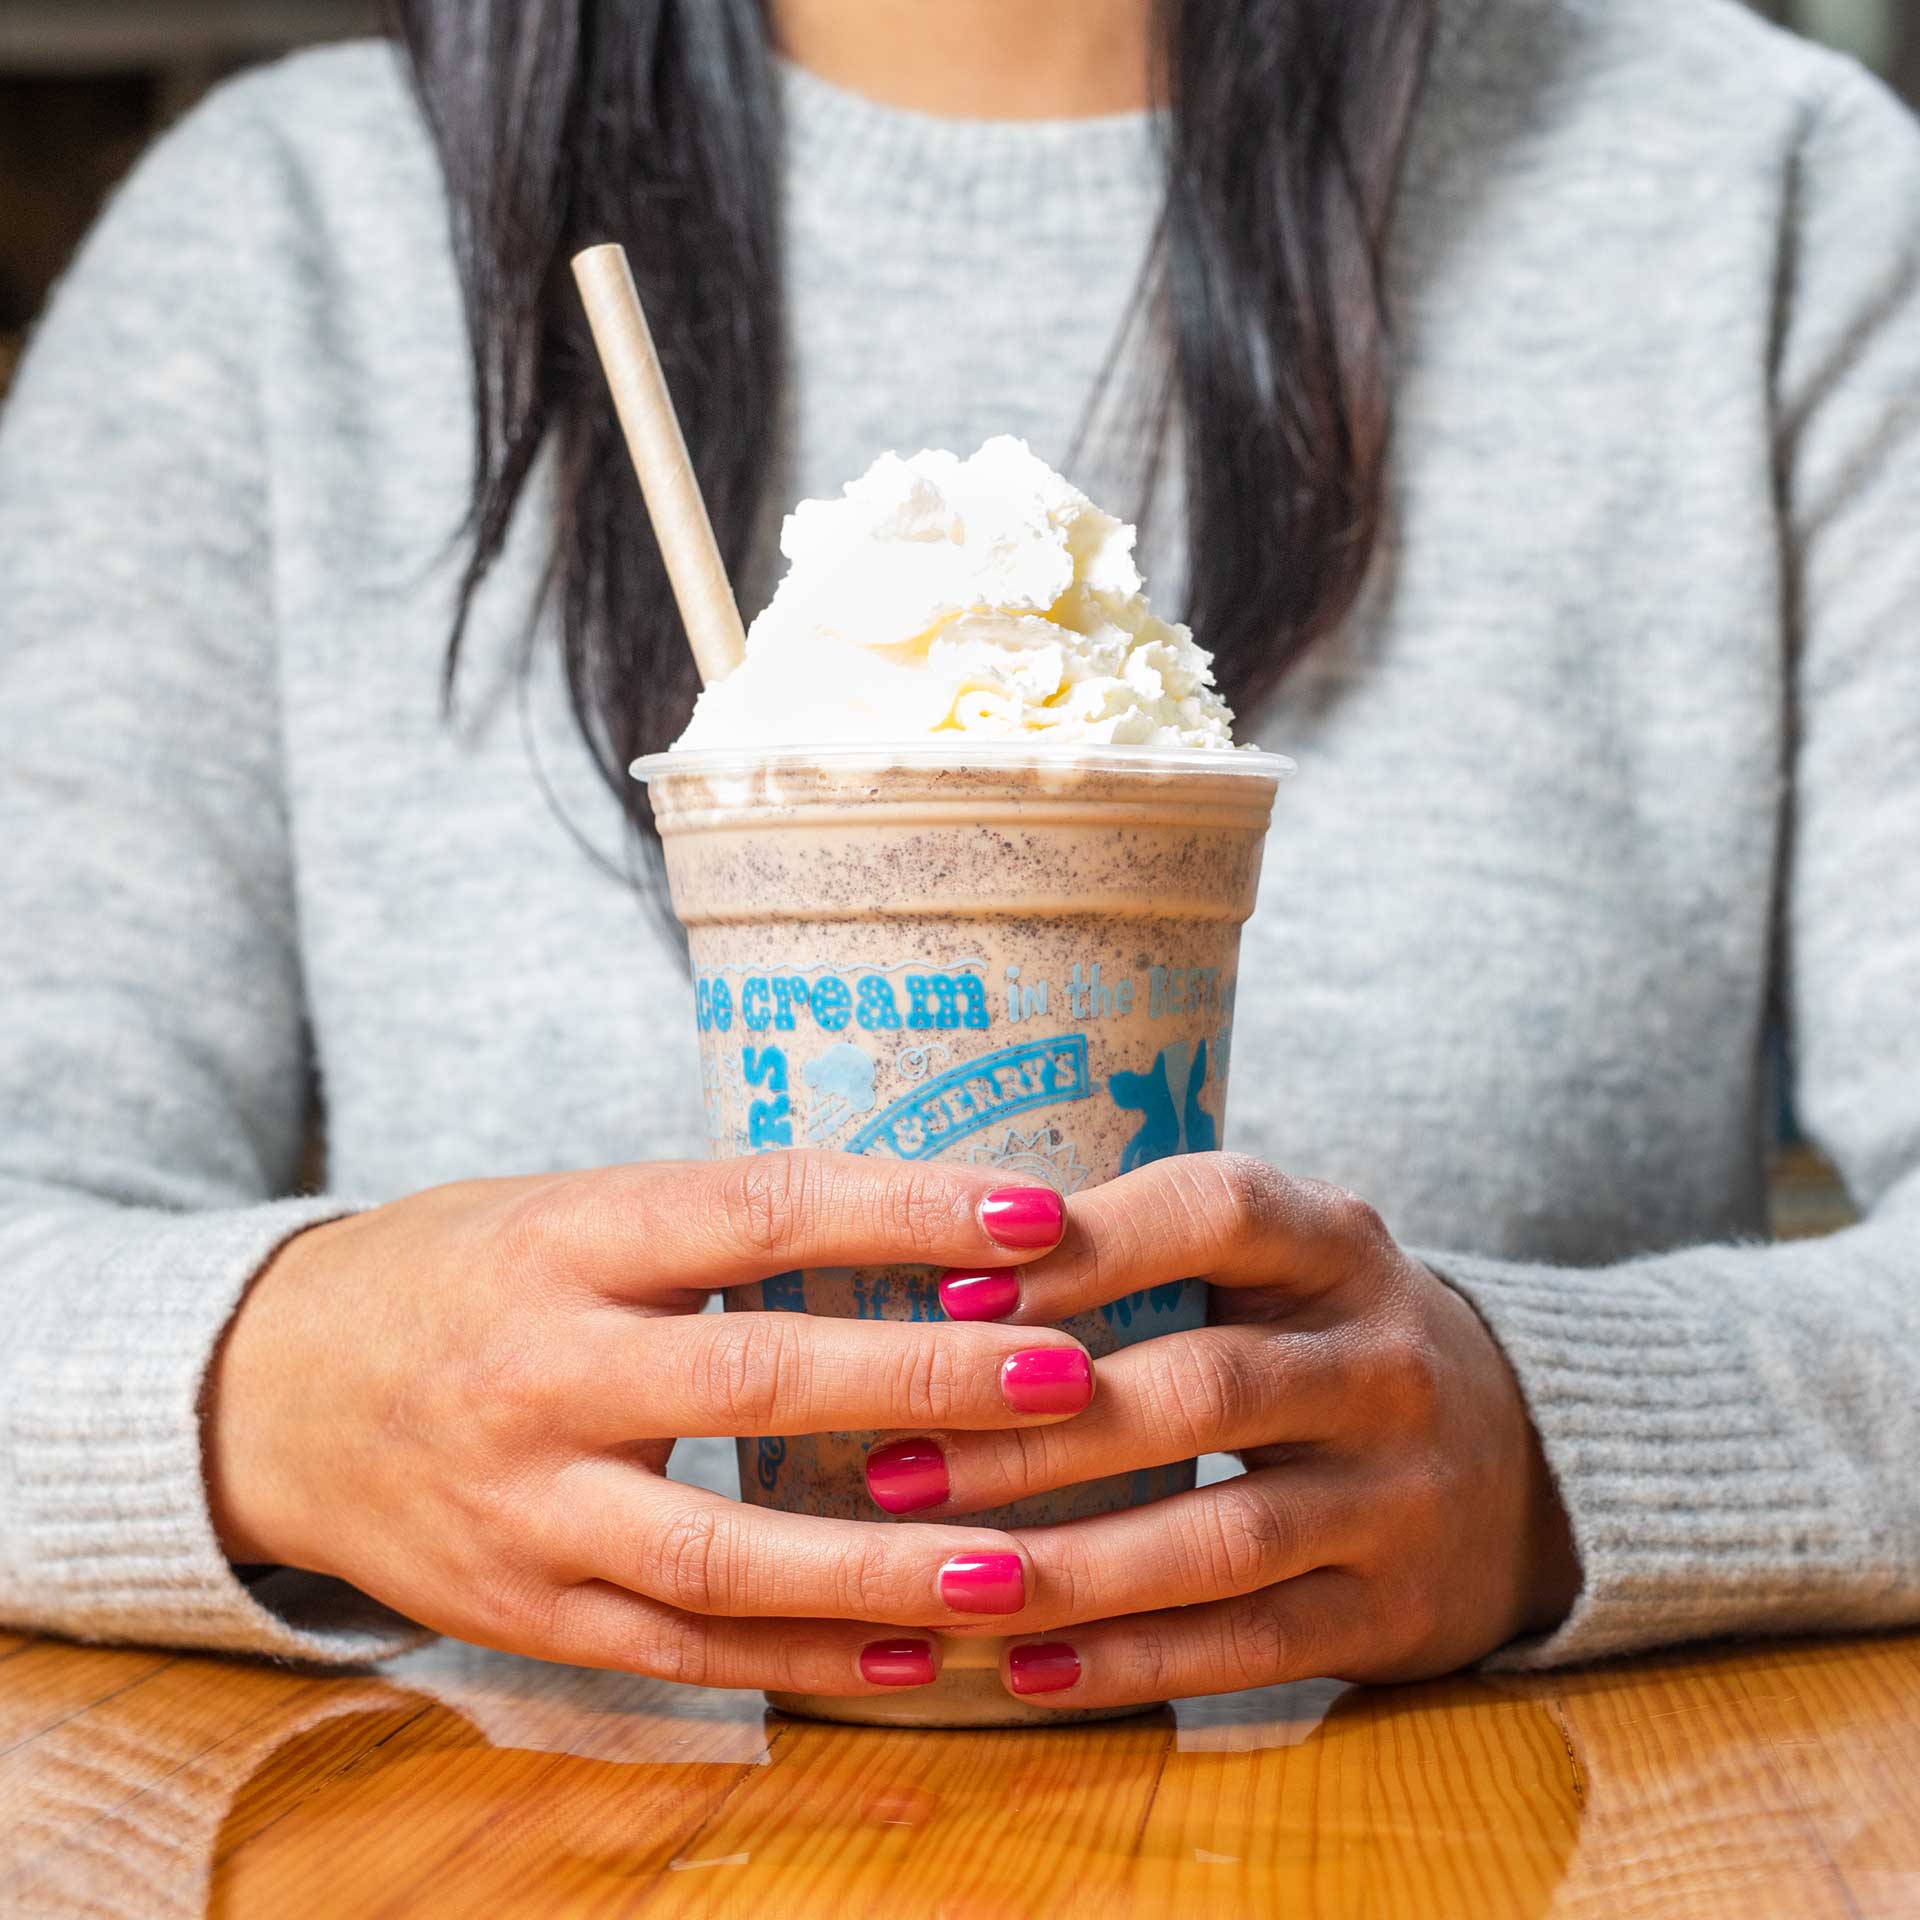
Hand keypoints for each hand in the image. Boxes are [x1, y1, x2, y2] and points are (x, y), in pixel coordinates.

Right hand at [204, 1154, 1086, 1697]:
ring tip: (1017, 1566)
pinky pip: (682, 1647)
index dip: (901, 1210)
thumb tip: (929, 1223)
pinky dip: (805, 1657)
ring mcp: (525, 1505)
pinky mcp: (524, 1608)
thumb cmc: (463, 1273)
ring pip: (722, 1549)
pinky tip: (919, 1659)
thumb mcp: (570, 1208)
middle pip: (754, 1378)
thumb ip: (719, 1225)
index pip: (756, 1210)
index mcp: (564, 1238)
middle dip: (923, 1384)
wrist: (271, 1389)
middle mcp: (540, 1369)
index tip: (1032, 1214)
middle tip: (1067, 1376)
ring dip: (880, 1565)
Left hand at [898, 1154, 1580, 1705]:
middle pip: (1204, 1388)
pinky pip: (1252, 1643)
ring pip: (1222, 1535)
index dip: (1089, 1246)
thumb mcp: (1277, 1264)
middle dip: (1038, 1433)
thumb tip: (930, 1258)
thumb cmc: (1323, 1341)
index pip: (1216, 1211)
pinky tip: (1025, 1667)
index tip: (954, 1288)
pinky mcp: (1397, 1608)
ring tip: (942, 1581)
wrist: (1523, 1459)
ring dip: (1071, 1564)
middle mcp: (1383, 1359)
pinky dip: (1132, 1659)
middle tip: (898, 1465)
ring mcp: (1403, 1491)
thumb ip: (1146, 1252)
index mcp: (1336, 1242)